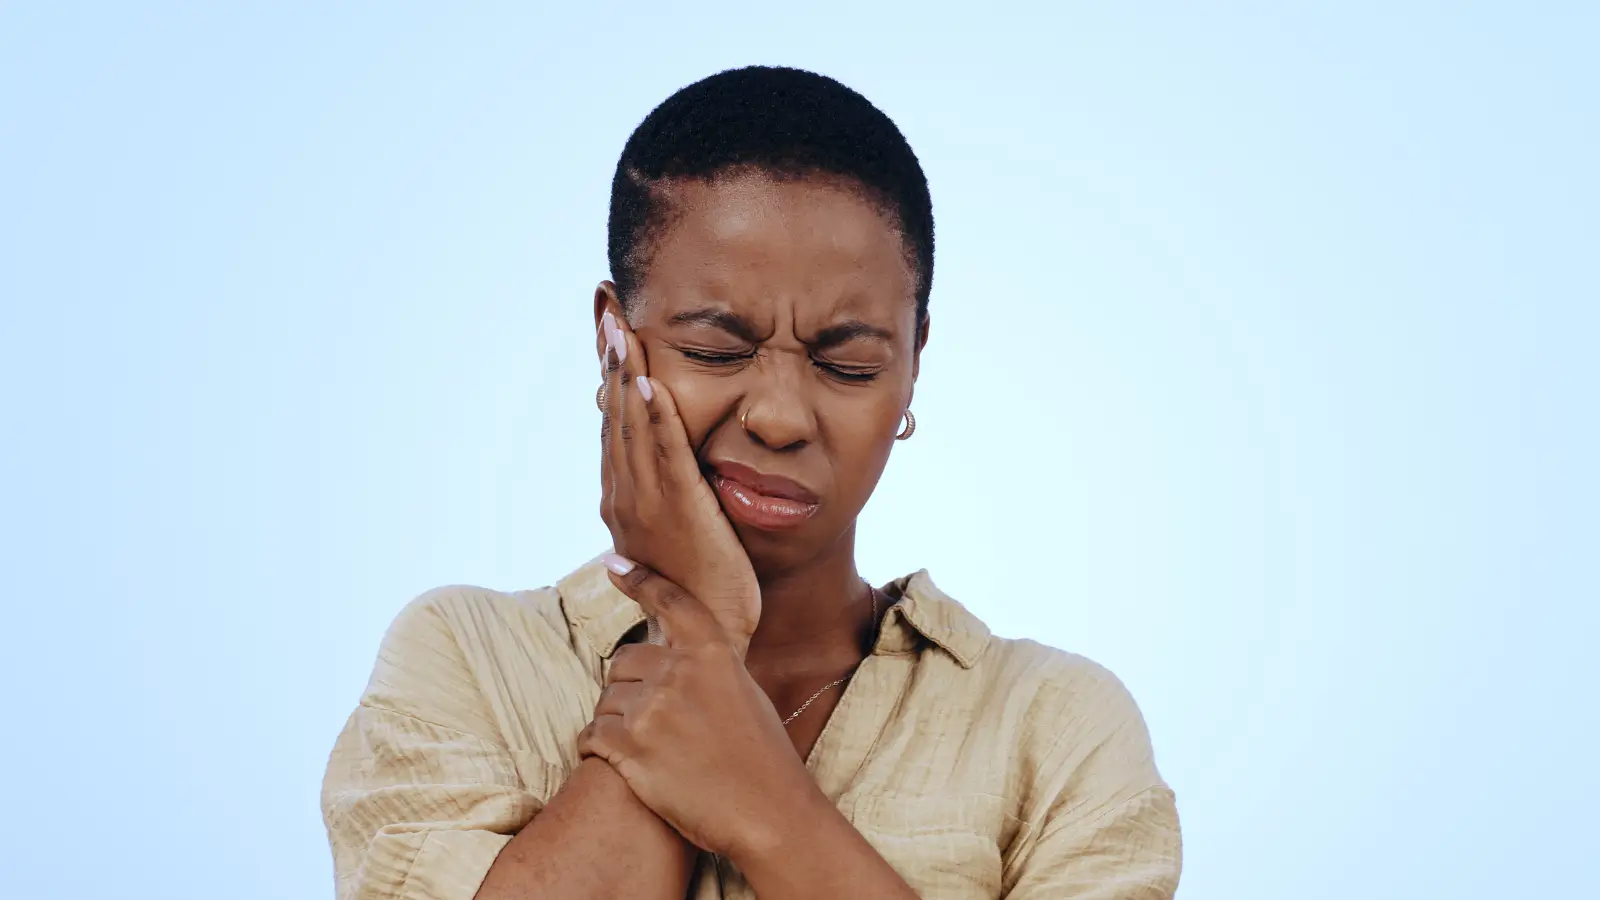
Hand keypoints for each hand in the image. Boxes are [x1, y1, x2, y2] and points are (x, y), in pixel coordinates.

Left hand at [578, 558, 822, 858]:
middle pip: (622, 661)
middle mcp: (680, 671)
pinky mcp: (630, 748)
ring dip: (615, 724)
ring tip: (650, 752)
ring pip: (605, 701)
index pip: (669, 602)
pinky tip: (623, 764)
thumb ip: (707, 668)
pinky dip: (598, 749)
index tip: (613, 565)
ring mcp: (652, 708)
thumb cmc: (763, 759)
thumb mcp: (744, 693)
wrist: (769, 813)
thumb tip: (672, 657)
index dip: (638, 580)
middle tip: (652, 723)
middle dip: (628, 688)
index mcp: (713, 652)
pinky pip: (591, 736)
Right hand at [598, 309, 760, 650]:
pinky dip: (654, 417)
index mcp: (623, 501)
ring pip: (630, 427)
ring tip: (621, 328)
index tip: (610, 333)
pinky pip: (662, 455)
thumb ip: (668, 503)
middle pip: (613, 416)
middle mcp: (623, 498)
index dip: (611, 377)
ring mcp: (643, 505)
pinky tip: (649, 382)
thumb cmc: (700, 594)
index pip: (614, 426)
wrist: (703, 640)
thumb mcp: (678, 537)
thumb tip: (662, 477)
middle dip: (611, 361)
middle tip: (608, 310)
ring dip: (625, 374)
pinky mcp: (674, 512)